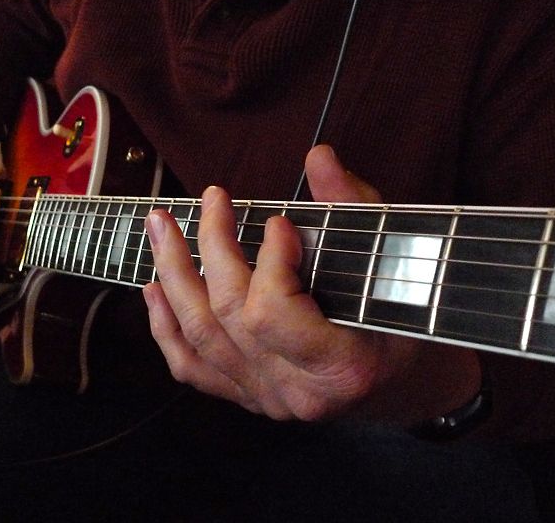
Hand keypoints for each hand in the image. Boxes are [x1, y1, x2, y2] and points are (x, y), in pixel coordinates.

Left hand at [144, 145, 479, 422]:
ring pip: (199, 335)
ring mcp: (264, 398)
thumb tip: (319, 156)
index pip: (273, 313)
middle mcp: (294, 391)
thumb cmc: (401, 316)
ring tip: (161, 227)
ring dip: (173, 274)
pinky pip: (190, 366)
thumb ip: (353, 208)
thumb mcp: (390, 260)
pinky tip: (153, 288)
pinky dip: (165, 326)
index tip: (279, 221)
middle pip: (227, 315)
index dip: (268, 260)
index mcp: (340, 366)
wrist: (399, 379)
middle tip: (210, 199)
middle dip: (211, 247)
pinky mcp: (245, 395)